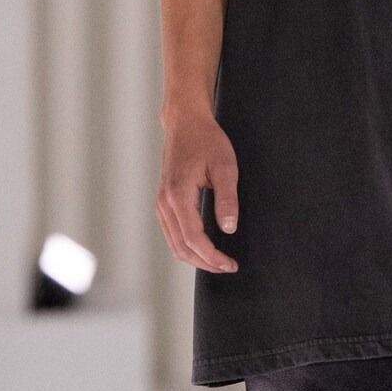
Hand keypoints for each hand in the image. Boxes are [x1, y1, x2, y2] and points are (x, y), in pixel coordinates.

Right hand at [157, 107, 239, 272]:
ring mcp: (161, 203)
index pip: (193, 238)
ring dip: (196, 257)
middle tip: (228, 267)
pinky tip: (205, 249)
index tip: (230, 264)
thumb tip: (228, 228)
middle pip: (181, 247)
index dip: (212, 256)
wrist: (185, 123)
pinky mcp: (164, 202)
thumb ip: (227, 199)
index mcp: (178, 194)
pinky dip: (187, 246)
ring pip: (174, 243)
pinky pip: (172, 233)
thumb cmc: (206, 140)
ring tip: (219, 262)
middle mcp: (164, 202)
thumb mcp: (225, 166)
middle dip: (205, 262)